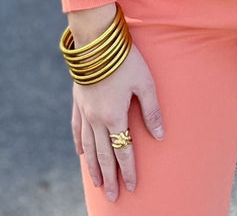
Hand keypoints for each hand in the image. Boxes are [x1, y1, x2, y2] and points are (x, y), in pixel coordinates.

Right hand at [70, 41, 163, 202]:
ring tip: (97, 182)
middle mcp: (97, 119)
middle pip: (103, 155)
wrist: (96, 39)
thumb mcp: (145, 82)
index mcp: (115, 116)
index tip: (132, 187)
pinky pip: (76, 128)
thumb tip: (160, 136)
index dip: (128, 170)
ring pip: (88, 146)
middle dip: (109, 177)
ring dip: (93, 166)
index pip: (123, 150)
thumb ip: (152, 111)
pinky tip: (81, 154)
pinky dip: (78, 143)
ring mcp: (85, 110)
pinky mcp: (78, 100)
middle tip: (112, 197)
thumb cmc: (125, 59)